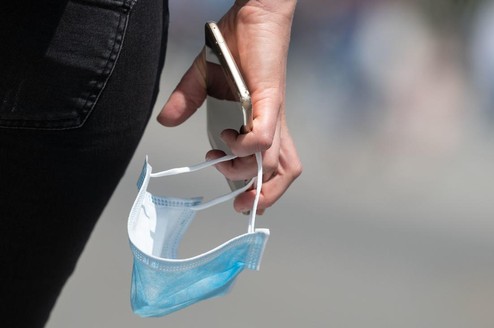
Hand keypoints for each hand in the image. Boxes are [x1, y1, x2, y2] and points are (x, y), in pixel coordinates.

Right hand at [157, 0, 301, 212]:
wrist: (254, 15)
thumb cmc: (235, 45)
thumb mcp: (203, 78)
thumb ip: (186, 100)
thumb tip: (165, 120)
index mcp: (262, 123)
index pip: (274, 167)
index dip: (264, 191)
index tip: (239, 201)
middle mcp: (272, 124)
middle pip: (282, 173)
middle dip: (260, 197)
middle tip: (236, 201)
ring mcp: (272, 113)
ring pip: (272, 162)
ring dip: (244, 173)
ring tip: (222, 160)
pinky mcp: (269, 99)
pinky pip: (263, 137)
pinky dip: (245, 146)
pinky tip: (227, 137)